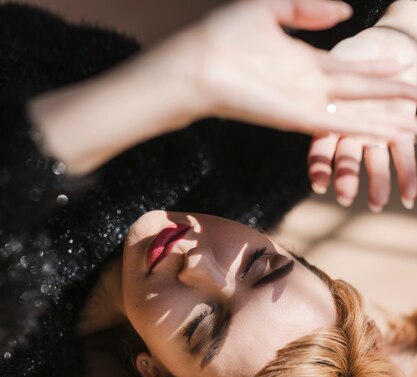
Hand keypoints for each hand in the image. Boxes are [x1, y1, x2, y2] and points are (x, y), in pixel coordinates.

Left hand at [185, 0, 416, 141]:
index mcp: (302, 62)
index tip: (401, 64)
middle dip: (389, 94)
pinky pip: (341, 123)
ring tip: (414, 123)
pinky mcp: (299, 117)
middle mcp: (308, 86)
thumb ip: (307, 8)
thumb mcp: (272, 8)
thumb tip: (344, 11)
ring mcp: (305, 102)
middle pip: (358, 91)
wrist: (197, 63)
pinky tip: (392, 130)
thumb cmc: (223, 36)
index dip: (375, 69)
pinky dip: (369, 126)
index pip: (348, 68)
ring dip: (386, 118)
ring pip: (356, 112)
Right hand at [308, 26, 416, 211]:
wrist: (394, 48)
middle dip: (347, 179)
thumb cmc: (363, 51)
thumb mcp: (347, 58)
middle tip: (346, 199)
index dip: (320, 165)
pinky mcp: (401, 135)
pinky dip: (409, 176)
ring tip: (380, 205)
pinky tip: (410, 196)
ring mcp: (377, 135)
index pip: (322, 145)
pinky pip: (405, 157)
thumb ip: (340, 75)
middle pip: (347, 158)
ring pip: (376, 163)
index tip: (319, 184)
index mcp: (333, 114)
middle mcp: (353, 130)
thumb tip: (333, 87)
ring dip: (378, 184)